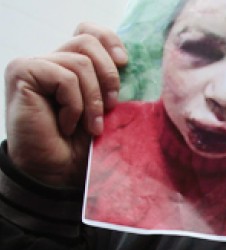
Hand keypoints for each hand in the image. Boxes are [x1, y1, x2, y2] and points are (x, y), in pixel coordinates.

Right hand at [4, 23, 126, 187]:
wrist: (55, 173)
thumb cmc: (80, 147)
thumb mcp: (107, 112)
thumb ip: (113, 86)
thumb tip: (134, 65)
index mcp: (70, 65)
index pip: (89, 31)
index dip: (109, 41)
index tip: (125, 63)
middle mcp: (50, 60)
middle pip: (87, 41)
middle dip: (109, 75)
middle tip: (112, 107)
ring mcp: (34, 65)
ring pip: (80, 62)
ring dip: (93, 100)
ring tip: (90, 125)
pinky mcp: (23, 73)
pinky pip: (65, 77)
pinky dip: (74, 104)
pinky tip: (66, 125)